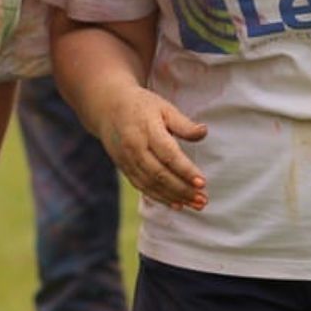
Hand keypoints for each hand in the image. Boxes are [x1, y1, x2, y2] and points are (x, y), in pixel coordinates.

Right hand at [98, 86, 206, 209]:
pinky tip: (176, 204)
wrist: (107, 107)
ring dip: (174, 197)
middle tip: (203, 199)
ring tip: (196, 204)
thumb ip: (183, 123)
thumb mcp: (163, 108)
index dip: (185, 170)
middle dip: (182, 189)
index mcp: (147, 130)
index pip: (168, 154)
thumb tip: (204, 132)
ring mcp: (127, 160)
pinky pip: (142, 187)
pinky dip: (159, 197)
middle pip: (160, 174)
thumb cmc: (141, 106)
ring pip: (151, 184)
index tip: (202, 182)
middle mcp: (135, 147)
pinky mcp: (124, 168)